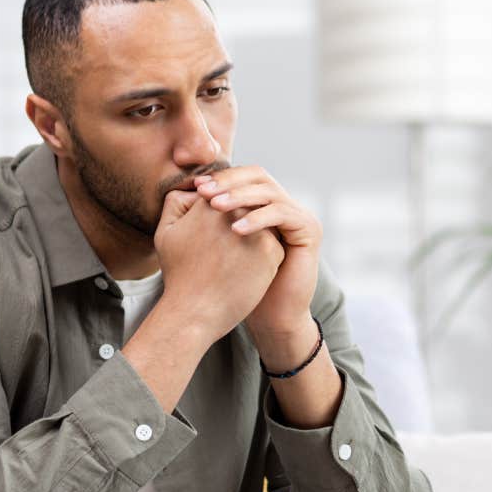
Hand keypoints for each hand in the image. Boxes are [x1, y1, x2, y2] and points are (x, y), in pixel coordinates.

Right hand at [153, 184, 283, 341]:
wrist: (195, 312)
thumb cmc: (179, 275)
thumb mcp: (166, 232)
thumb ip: (176, 202)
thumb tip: (197, 187)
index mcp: (210, 202)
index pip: (227, 196)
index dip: (222, 217)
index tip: (215, 239)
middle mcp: (236, 211)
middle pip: (247, 209)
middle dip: (241, 226)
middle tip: (226, 253)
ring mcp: (256, 229)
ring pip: (263, 226)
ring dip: (255, 239)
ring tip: (235, 263)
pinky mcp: (271, 250)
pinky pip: (274, 246)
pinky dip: (263, 259)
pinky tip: (246, 274)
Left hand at [194, 166, 321, 337]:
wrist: (270, 315)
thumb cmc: (240, 285)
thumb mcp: (219, 245)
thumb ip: (207, 218)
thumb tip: (182, 190)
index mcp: (264, 205)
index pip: (243, 177)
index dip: (220, 178)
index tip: (195, 186)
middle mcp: (283, 205)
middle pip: (258, 176)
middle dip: (229, 182)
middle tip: (204, 192)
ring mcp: (298, 215)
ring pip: (269, 192)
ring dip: (240, 197)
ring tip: (215, 207)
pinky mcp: (309, 229)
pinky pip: (282, 214)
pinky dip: (258, 218)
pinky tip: (235, 230)